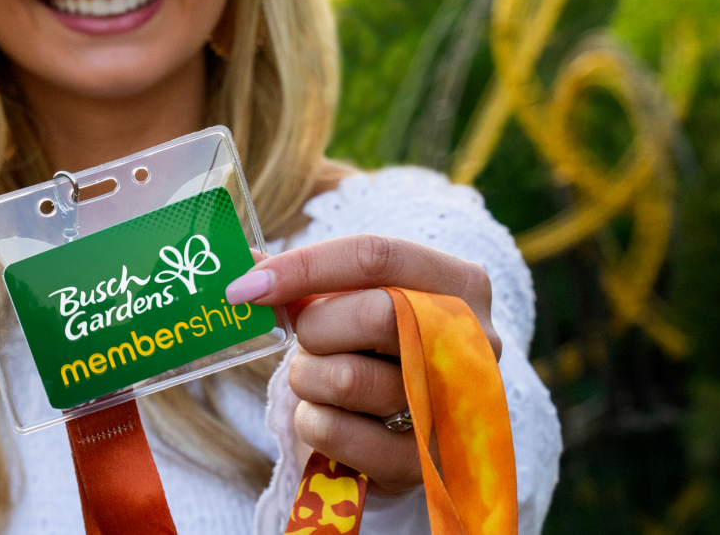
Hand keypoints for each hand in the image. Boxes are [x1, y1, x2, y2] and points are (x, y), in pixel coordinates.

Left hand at [225, 233, 499, 494]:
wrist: (407, 427)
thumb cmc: (378, 348)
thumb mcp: (358, 303)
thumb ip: (310, 283)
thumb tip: (245, 268)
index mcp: (461, 286)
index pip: (376, 257)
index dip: (304, 266)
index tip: (246, 286)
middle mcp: (473, 344)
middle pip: (376, 314)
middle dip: (317, 327)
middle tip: (304, 339)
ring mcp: (453, 407)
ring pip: (348, 377)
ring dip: (309, 377)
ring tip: (319, 378)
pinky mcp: (420, 463)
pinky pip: (334, 431)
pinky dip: (312, 420)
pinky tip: (329, 416)